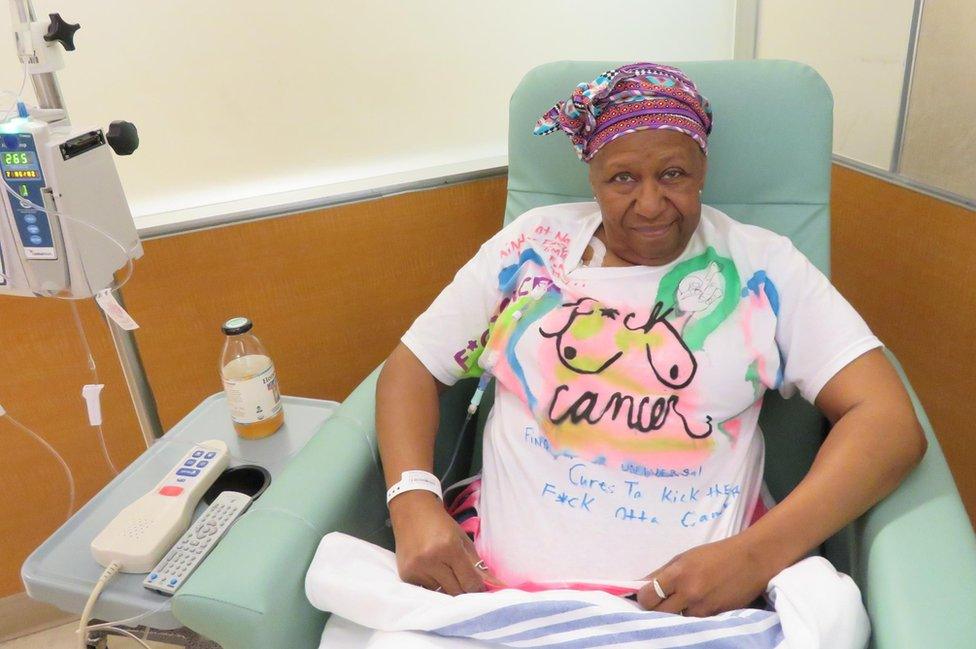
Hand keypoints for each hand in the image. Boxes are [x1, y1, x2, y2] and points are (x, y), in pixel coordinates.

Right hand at [389, 490, 501, 594]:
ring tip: (447, 574)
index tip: (482, 588)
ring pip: (440, 593)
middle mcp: (431, 560)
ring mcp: (416, 568)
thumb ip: (478, 564)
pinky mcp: (406, 574)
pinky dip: (433, 586)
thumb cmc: (440, 524)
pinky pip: (426, 591)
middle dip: (464, 590)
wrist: (411, 511)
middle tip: (466, 583)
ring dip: (448, 588)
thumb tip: (496, 585)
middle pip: (456, 591)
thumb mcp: (463, 539)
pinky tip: (433, 573)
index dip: (478, 588)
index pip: (469, 582)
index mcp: (449, 547)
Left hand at [636, 536, 772, 616]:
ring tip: (684, 600)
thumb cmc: (715, 554)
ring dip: (676, 612)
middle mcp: (689, 593)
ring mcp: (703, 608)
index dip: (644, 598)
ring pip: (677, 619)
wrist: (751, 560)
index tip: (648, 595)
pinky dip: (692, 615)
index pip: (648, 597)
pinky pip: (695, 621)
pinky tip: (698, 603)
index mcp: (678, 574)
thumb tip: (640, 586)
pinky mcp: (716, 616)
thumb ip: (661, 573)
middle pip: (659, 613)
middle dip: (656, 608)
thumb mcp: (684, 557)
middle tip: (662, 600)